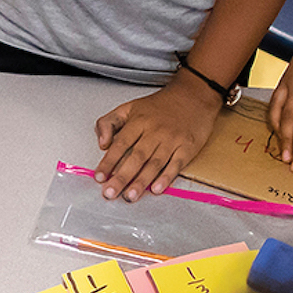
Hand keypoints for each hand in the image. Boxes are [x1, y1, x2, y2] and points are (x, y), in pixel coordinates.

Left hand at [94, 72, 219, 200]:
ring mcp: (172, 140)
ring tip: (130, 196)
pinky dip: (166, 177)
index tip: (100, 176)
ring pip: (154, 163)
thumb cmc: (159, 105)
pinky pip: (176, 164)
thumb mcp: (129, 107)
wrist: (193, 95)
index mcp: (138, 121)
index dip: (109, 162)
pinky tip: (157, 189)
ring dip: (141, 181)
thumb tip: (102, 143)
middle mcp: (154, 131)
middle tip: (111, 193)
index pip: (120, 144)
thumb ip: (109, 122)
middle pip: (136, 157)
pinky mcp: (188, 147)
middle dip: (122, 177)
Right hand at [269, 31, 292, 172]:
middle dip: (291, 146)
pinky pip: (276, 101)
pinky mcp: (286, 79)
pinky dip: (273, 116)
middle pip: (292, 123)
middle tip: (290, 165)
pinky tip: (275, 127)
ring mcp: (290, 84)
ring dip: (281, 135)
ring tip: (282, 153)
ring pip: (281, 114)